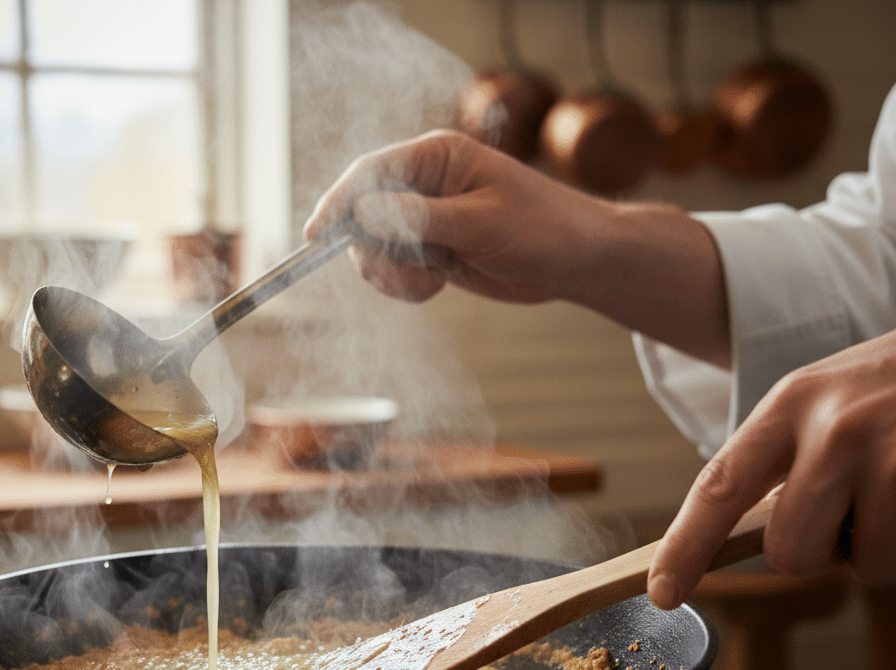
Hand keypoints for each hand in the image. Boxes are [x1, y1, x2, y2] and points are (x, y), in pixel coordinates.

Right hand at [306, 129, 731, 367]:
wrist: (578, 261)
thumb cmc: (543, 229)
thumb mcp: (480, 224)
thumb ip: (419, 219)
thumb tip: (362, 212)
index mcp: (437, 157)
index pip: (370, 173)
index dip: (339, 202)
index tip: (317, 235)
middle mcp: (424, 184)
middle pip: (362, 214)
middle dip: (374, 250)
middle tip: (408, 273)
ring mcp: (425, 218)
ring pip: (374, 248)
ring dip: (392, 274)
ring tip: (432, 282)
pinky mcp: (430, 249)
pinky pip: (394, 269)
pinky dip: (405, 286)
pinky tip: (436, 286)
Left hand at [648, 298, 895, 609]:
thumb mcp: (829, 394)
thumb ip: (787, 456)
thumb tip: (743, 538)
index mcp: (793, 403)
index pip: (719, 486)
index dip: (685, 547)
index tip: (663, 591)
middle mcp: (838, 432)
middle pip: (792, 555)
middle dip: (822, 554)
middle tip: (857, 511)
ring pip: (870, 570)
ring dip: (895, 546)